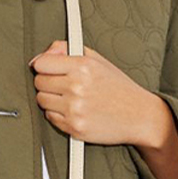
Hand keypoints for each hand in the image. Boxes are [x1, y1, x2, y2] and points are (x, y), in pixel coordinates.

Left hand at [29, 40, 175, 149]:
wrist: (139, 115)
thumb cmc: (118, 88)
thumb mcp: (97, 60)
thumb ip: (67, 51)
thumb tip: (38, 58)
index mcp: (83, 66)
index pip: (42, 64)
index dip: (44, 66)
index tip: (49, 70)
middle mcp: (77, 87)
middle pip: (39, 83)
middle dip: (47, 83)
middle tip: (62, 85)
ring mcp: (74, 109)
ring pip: (41, 101)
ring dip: (51, 99)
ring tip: (69, 98)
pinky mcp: (74, 127)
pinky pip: (50, 118)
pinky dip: (58, 115)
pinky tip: (74, 111)